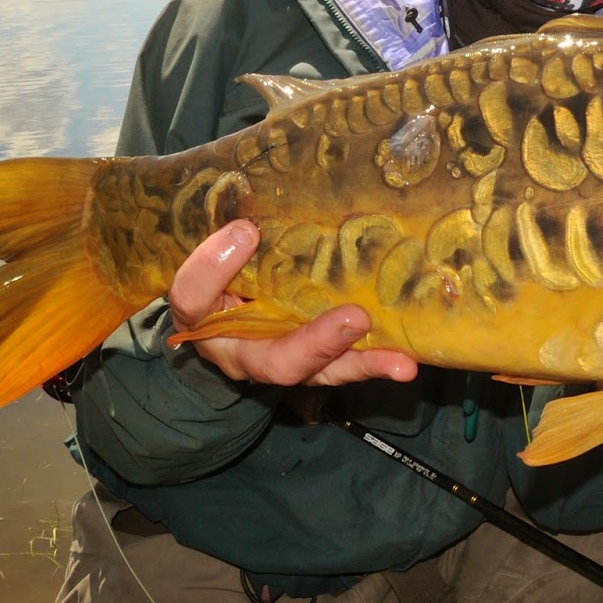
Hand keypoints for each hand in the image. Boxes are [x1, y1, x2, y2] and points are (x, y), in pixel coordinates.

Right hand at [168, 220, 417, 387]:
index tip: (242, 233)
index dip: (212, 270)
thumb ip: (217, 252)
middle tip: (356, 319)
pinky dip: (377, 363)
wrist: (228, 323)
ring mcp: (288, 362)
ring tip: (401, 363)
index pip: (195, 298)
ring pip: (323, 372)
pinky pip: (347, 367)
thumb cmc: (220, 287)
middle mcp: (245, 355)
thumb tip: (245, 230)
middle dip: (317, 343)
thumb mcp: (207, 265)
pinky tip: (407, 362)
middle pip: (277, 361)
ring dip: (362, 364)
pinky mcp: (322, 363)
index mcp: (206, 320)